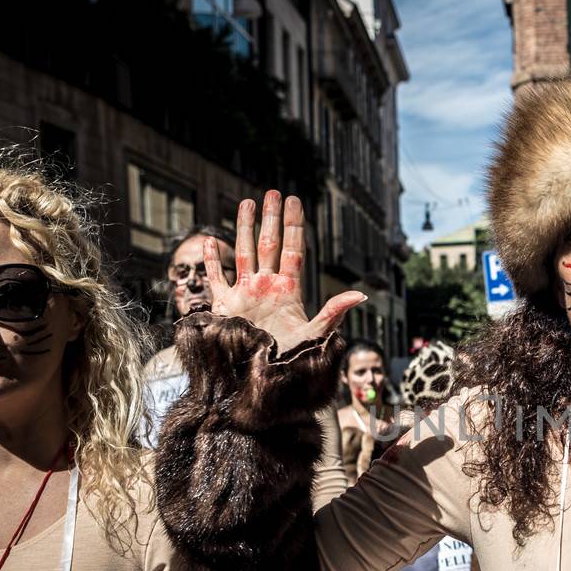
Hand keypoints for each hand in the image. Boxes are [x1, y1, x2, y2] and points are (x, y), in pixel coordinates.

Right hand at [205, 190, 365, 352]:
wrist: (267, 379)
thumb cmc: (294, 360)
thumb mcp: (317, 335)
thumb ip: (334, 312)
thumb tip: (360, 295)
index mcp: (289, 290)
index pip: (293, 249)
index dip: (294, 225)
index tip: (295, 201)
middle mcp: (267, 287)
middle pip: (269, 244)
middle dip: (271, 218)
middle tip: (273, 192)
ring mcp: (246, 294)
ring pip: (244, 253)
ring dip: (244, 228)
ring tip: (247, 203)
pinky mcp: (226, 307)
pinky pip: (217, 279)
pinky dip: (212, 262)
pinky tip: (210, 241)